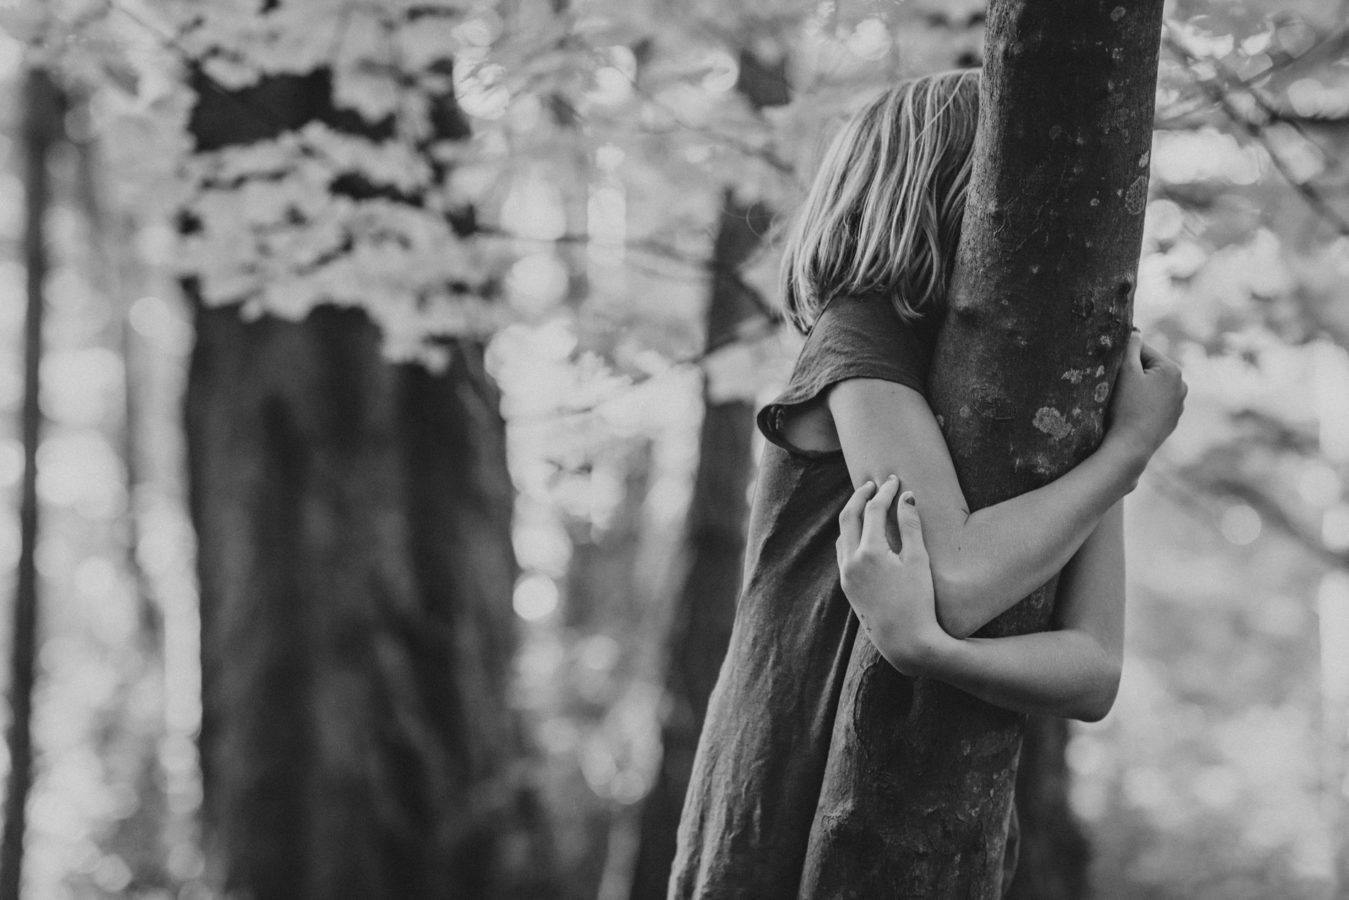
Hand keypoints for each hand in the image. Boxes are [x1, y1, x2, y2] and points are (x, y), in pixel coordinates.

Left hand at [836, 476, 951, 676]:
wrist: (906, 641)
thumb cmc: (918, 601)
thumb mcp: (918, 561)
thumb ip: (910, 526)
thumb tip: (906, 497)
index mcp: (869, 551)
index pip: (873, 509)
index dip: (884, 492)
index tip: (894, 481)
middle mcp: (851, 561)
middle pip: (849, 516)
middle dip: (860, 497)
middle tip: (873, 485)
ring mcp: (846, 575)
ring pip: (842, 535)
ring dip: (852, 516)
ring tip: (866, 504)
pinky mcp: (847, 587)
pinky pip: (843, 552)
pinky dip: (850, 535)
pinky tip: (862, 534)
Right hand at [1106, 332, 1185, 462]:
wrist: (1132, 445)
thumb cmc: (1126, 407)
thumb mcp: (1125, 372)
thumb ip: (1130, 347)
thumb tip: (1135, 331)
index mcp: (1172, 369)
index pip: (1142, 351)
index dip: (1123, 358)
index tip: (1111, 371)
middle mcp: (1182, 384)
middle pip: (1149, 369)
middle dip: (1133, 373)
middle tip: (1116, 388)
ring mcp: (1179, 403)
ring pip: (1153, 386)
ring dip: (1139, 388)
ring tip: (1124, 402)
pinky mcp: (1172, 419)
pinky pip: (1155, 403)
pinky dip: (1144, 404)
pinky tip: (1132, 413)